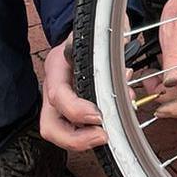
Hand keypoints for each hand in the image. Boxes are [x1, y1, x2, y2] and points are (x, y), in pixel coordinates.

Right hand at [38, 31, 105, 150]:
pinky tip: (109, 129)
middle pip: (50, 127)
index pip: (58, 95)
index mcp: (56, 69)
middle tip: (102, 136)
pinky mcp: (67, 114)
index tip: (98, 115)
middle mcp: (52, 90)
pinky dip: (90, 136)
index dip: (76, 110)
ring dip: (84, 141)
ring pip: (59, 134)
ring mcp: (57, 105)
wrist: (81, 38)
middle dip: (75, 139)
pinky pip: (73, 132)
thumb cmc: (87, 38)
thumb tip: (126, 53)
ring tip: (107, 135)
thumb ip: (106, 45)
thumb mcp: (93, 35)